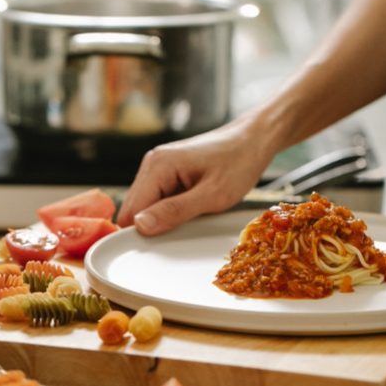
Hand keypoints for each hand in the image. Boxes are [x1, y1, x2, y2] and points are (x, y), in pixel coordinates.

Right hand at [118, 116, 273, 234]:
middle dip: (153, 226)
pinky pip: (159, 200)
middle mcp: (152, 164)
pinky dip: (171, 210)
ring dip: (164, 218)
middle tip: (185, 230)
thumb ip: (175, 211)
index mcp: (158, 166)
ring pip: (146, 207)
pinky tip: (193, 209)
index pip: (131, 211)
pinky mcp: (168, 173)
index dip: (143, 233)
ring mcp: (159, 168)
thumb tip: (140, 226)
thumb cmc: (239, 163)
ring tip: (193, 216)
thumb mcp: (212, 195)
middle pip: (135, 210)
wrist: (254, 139)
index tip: (164, 246)